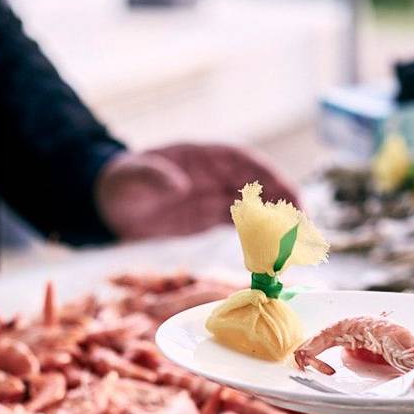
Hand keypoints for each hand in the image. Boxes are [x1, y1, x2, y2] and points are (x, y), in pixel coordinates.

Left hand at [95, 142, 300, 240]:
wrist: (109, 202)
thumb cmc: (119, 183)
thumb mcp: (128, 178)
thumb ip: (150, 177)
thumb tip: (178, 184)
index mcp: (201, 156)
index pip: (243, 160)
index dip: (269, 176)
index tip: (288, 194)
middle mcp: (215, 173)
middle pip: (259, 183)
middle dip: (284, 203)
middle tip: (305, 229)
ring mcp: (216, 194)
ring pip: (256, 205)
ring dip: (277, 224)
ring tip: (296, 247)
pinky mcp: (212, 215)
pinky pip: (243, 224)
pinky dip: (259, 238)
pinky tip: (272, 256)